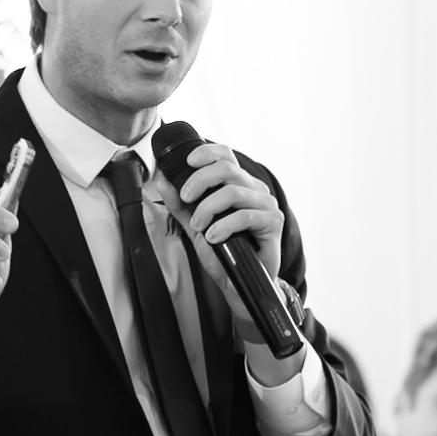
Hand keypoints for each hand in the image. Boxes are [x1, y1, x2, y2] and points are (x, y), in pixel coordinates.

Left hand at [168, 142, 289, 348]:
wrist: (238, 283)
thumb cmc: (222, 252)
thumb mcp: (195, 225)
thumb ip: (180, 204)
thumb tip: (163, 181)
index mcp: (238, 184)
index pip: (225, 155)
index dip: (206, 152)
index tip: (187, 162)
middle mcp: (254, 190)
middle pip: (227, 168)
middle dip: (199, 181)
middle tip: (186, 199)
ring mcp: (266, 204)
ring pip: (234, 192)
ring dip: (208, 208)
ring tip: (199, 227)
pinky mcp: (273, 222)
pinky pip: (246, 215)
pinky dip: (224, 226)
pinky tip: (214, 237)